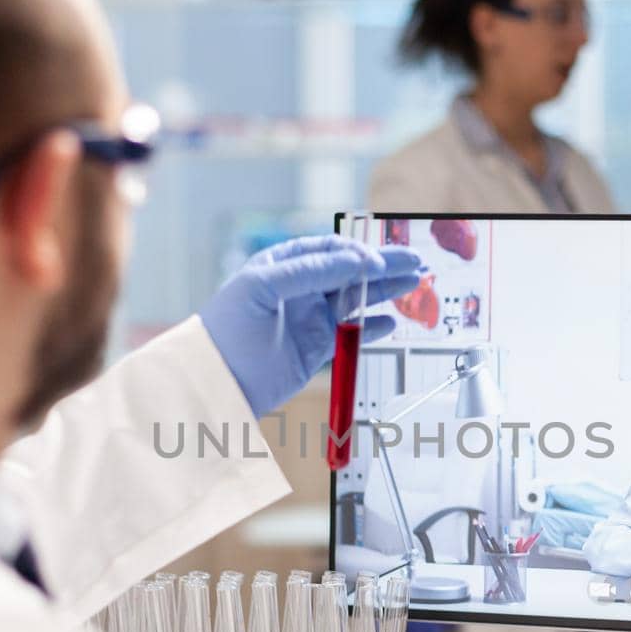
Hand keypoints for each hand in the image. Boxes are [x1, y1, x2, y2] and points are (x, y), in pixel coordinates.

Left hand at [199, 236, 423, 416]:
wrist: (216, 381)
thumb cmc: (227, 329)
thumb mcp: (263, 287)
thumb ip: (311, 271)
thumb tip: (356, 261)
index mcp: (281, 265)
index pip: (328, 250)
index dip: (355, 254)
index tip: (375, 263)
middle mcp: (298, 289)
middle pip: (348, 272)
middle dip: (382, 267)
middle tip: (415, 263)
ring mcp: (308, 318)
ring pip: (355, 300)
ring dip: (383, 292)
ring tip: (412, 284)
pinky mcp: (316, 348)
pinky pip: (350, 333)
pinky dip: (371, 328)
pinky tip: (390, 322)